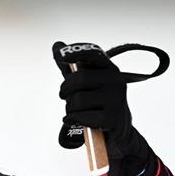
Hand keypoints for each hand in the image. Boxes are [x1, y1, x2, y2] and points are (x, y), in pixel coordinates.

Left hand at [52, 42, 147, 175]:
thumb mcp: (88, 83)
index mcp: (109, 68)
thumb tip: (57, 44)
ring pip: (77, 100)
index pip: (94, 54)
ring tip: (75, 111)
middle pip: (79, 79)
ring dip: (69, 108)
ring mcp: (116, 99)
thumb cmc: (97, 102)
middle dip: (65, 90)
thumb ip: (73, 66)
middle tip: (64, 96)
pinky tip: (75, 121)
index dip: (77, 53)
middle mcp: (115, 80)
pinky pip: (80, 116)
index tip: (62, 58)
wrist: (117, 130)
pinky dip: (72, 120)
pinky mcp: (112, 118)